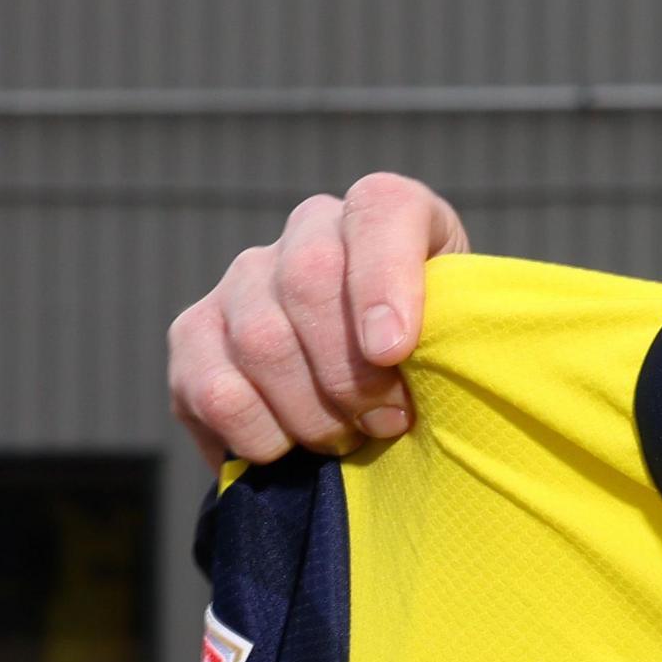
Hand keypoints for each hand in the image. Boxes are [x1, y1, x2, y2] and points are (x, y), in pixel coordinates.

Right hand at [167, 175, 470, 463]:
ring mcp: (244, 279)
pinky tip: (290, 450)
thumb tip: (426, 361)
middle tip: (385, 423)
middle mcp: (308, 230)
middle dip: (351, 371)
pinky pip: (213, 390)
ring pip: (261, 341)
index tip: (394, 351)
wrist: (382, 395)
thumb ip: (462, 329)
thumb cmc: (438, 358)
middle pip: (309, 282)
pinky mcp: (193, 334)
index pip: (381, 211)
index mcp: (384, 211)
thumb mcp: (468, 332)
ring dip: (310, 411)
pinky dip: (257, 434)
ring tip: (346, 440)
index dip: (384, 280)